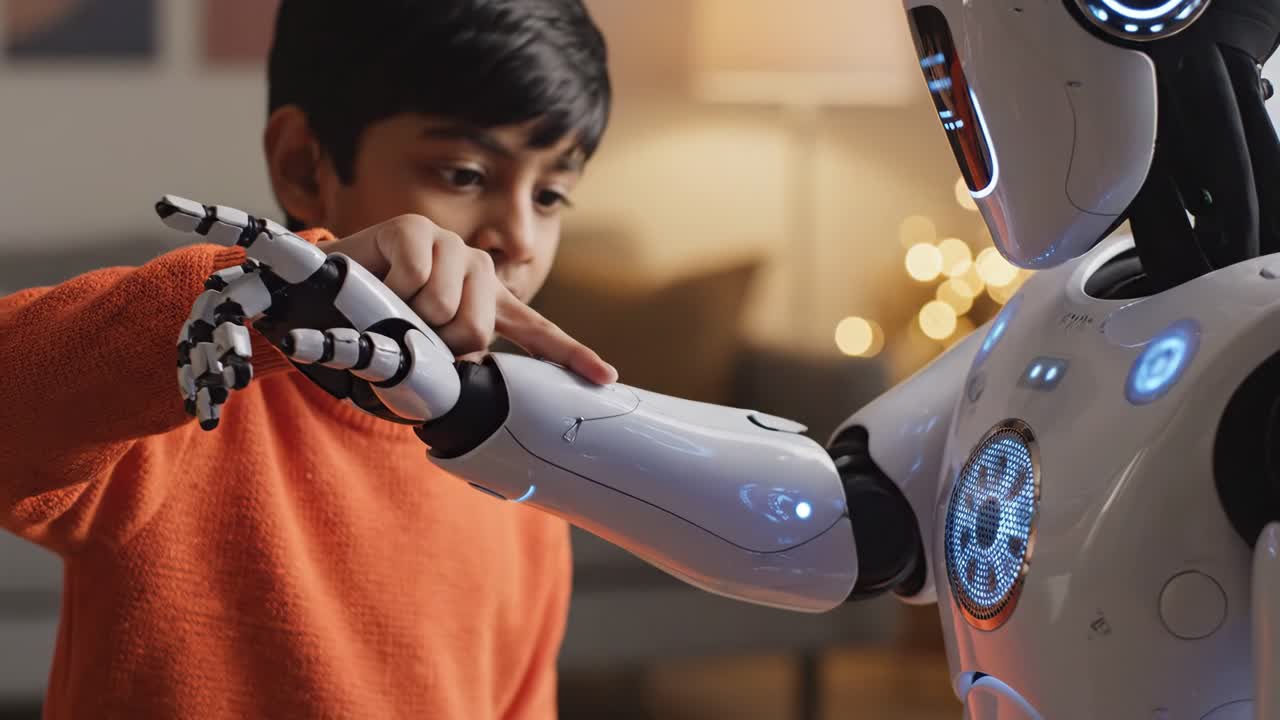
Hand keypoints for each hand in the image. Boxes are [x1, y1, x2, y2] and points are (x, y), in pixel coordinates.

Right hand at [317, 215, 616, 384]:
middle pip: (478, 328)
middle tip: (410, 331)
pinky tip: (378, 281)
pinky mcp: (414, 229)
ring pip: (444, 307)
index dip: (572, 355)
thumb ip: (455, 363)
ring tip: (389, 306)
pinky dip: (388, 292)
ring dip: (407, 318)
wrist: (319, 295)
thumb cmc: (375, 325)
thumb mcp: (421, 350)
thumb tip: (475, 384)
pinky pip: (414, 281)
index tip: (605, 379)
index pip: (538, 332)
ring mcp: (448, 245)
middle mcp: (477, 269)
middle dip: (438, 342)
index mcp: (487, 302)